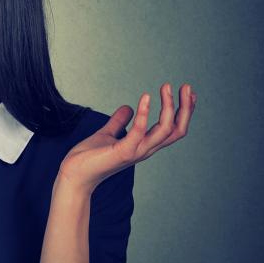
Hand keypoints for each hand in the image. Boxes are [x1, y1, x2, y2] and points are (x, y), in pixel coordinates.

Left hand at [58, 82, 196, 194]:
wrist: (74, 175)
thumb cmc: (89, 157)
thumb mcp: (107, 134)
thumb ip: (118, 122)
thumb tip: (127, 107)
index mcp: (144, 145)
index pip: (173, 130)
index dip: (183, 112)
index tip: (189, 93)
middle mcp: (145, 149)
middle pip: (176, 130)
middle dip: (185, 108)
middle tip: (187, 87)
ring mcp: (136, 151)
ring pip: (165, 130)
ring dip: (169, 107)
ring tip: (167, 87)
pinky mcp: (123, 152)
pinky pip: (139, 131)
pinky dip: (144, 113)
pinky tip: (145, 97)